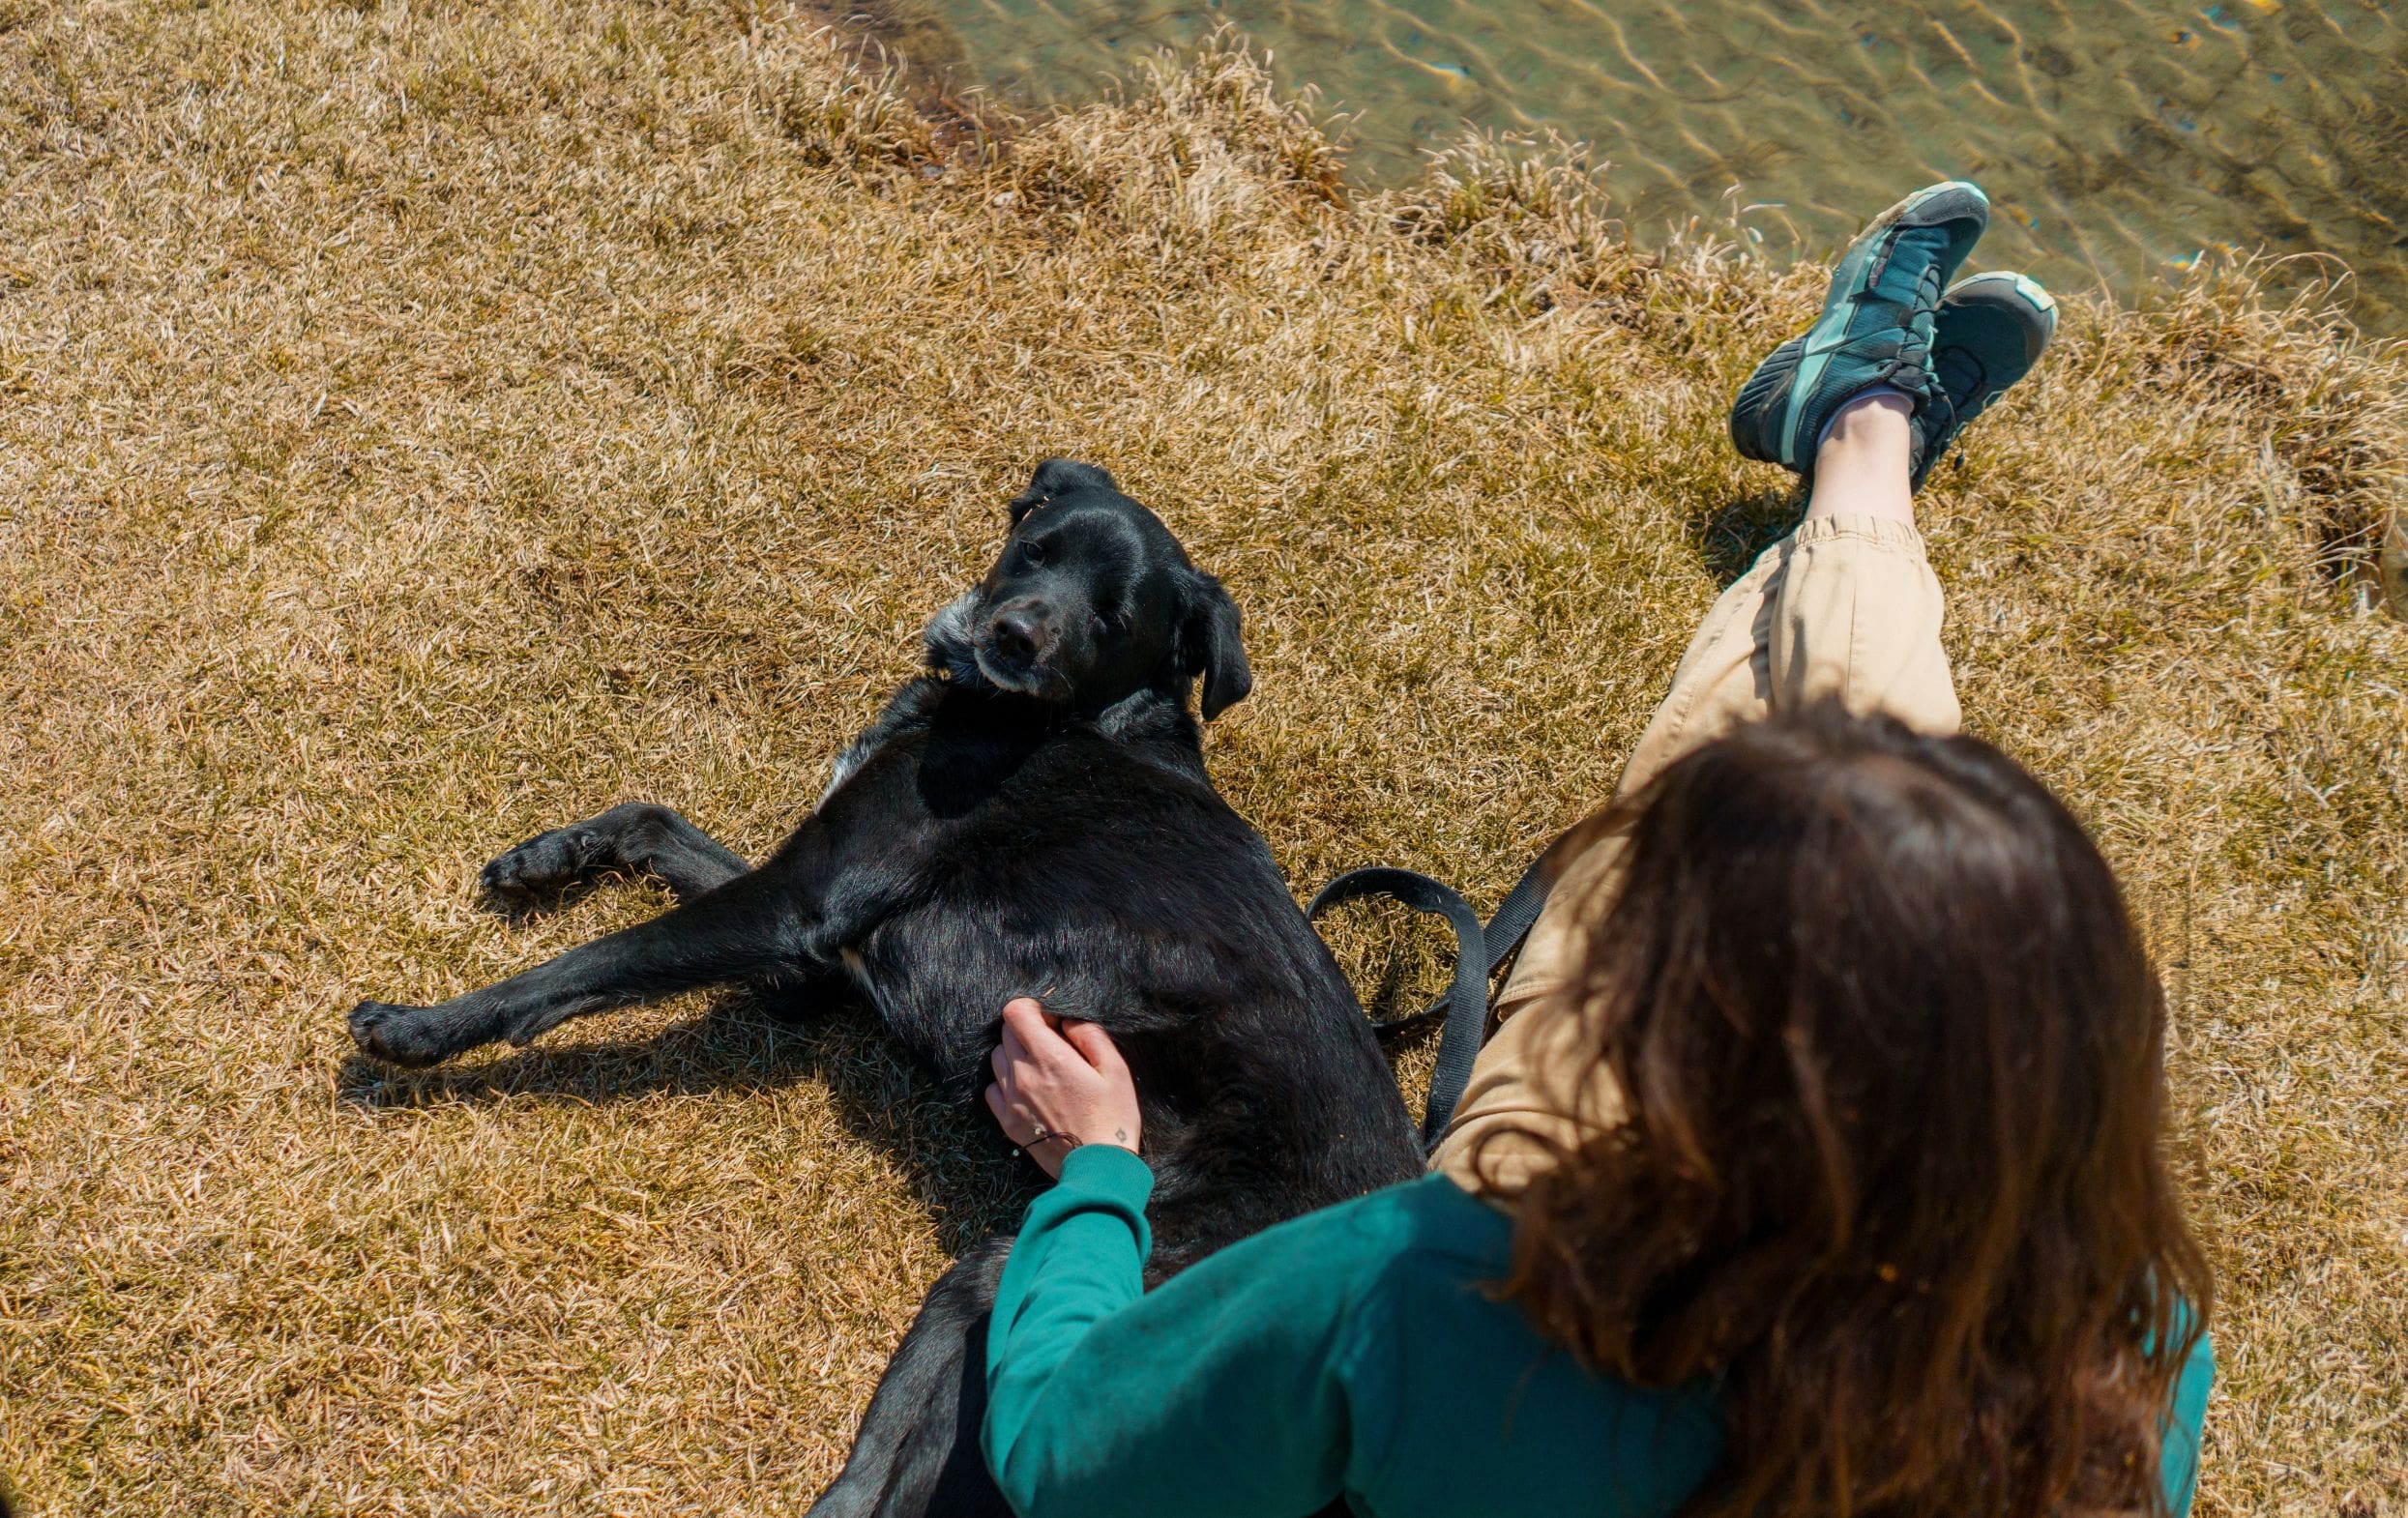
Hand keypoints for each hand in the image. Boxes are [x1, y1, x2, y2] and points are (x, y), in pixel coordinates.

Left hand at [983, 997, 1141, 1179]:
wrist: (1097, 1168)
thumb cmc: (1113, 1116)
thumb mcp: (1115, 1069)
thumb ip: (1089, 1035)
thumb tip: (1066, 1020)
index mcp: (1050, 1057)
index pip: (1015, 1012)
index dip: (1032, 1009)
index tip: (1049, 1020)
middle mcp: (1023, 1074)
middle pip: (1005, 1033)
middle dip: (1026, 1030)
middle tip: (1051, 1045)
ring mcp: (1011, 1099)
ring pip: (997, 1059)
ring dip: (1013, 1055)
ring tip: (1039, 1068)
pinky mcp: (1007, 1122)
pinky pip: (991, 1089)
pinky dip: (1004, 1082)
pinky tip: (1026, 1090)